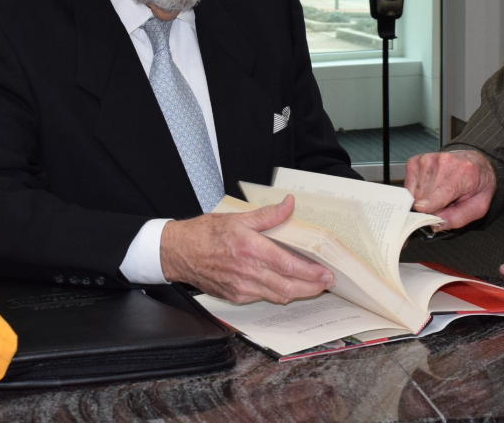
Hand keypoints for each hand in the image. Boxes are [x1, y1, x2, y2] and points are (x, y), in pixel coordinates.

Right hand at [160, 194, 333, 303]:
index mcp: (250, 249)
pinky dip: (279, 294)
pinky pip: (263, 298)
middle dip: (311, 287)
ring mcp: (240, 287)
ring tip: (313, 286)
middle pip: (288, 287)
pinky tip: (287, 287)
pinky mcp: (235, 296)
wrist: (177, 252)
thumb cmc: (205, 233)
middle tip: (326, 283)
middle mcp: (247, 272)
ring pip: (277, 296)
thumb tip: (289, 204)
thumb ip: (268, 215)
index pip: (288, 265)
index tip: (325, 272)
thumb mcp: (238, 218)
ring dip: (298, 293)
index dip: (310, 272)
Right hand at [404, 151, 495, 229]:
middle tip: (444, 204)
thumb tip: (437, 224)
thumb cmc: (477, 184)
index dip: (430, 205)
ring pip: (414, 194)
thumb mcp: (479, 206)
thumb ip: (460, 217)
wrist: (474, 163)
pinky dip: (416, 192)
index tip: (421, 211)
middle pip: (424, 197)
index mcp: (464, 172)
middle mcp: (444, 162)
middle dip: (432, 208)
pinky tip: (429, 188)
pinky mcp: (416, 161)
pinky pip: (408, 187)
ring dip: (424, 200)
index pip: (441, 192)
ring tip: (439, 194)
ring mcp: (428, 160)